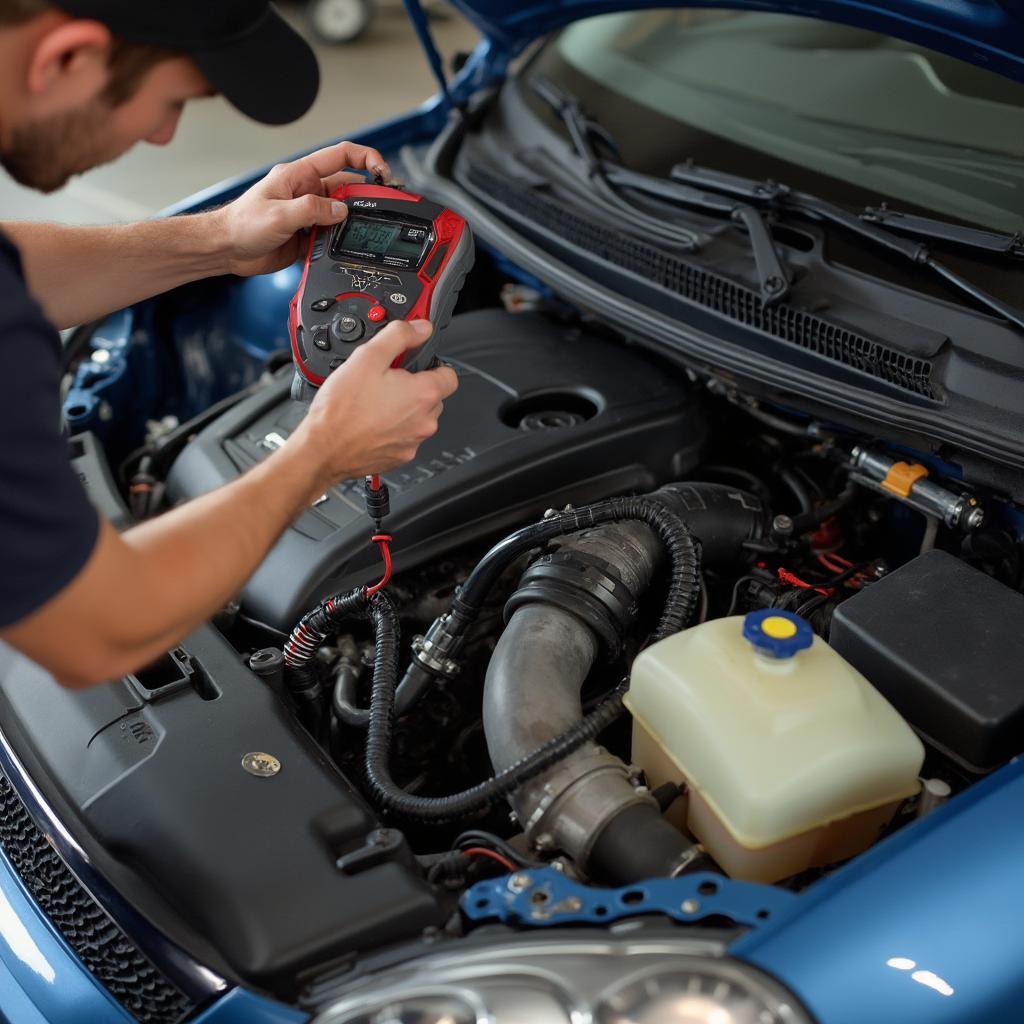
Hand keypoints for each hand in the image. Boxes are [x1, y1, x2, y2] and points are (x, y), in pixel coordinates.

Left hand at [212, 141, 392, 276]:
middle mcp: (308, 192)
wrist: (227, 249)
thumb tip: (341, 211)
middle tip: (383, 209)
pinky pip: (333, 236)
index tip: (383, 172)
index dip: (366, 159)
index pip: (341, 156)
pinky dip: (341, 243)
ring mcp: (309, 214)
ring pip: (343, 215)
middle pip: (348, 188)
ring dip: (353, 224)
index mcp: (300, 175)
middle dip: (367, 197)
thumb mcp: (279, 214)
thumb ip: (312, 210)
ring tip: (363, 233)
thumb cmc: (242, 224)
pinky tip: (343, 248)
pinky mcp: (308, 235)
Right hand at [290, 320, 458, 490]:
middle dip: (414, 387)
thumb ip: (399, 336)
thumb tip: (420, 328)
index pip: (450, 375)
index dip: (433, 365)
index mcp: (423, 394)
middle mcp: (425, 421)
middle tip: (387, 382)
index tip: (417, 363)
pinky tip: (371, 422)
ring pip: (418, 418)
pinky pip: (405, 437)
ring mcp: (414, 441)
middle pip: (433, 397)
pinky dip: (393, 429)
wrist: (323, 449)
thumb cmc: (342, 409)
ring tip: (375, 403)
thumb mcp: (367, 357)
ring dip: (404, 409)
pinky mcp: (401, 456)